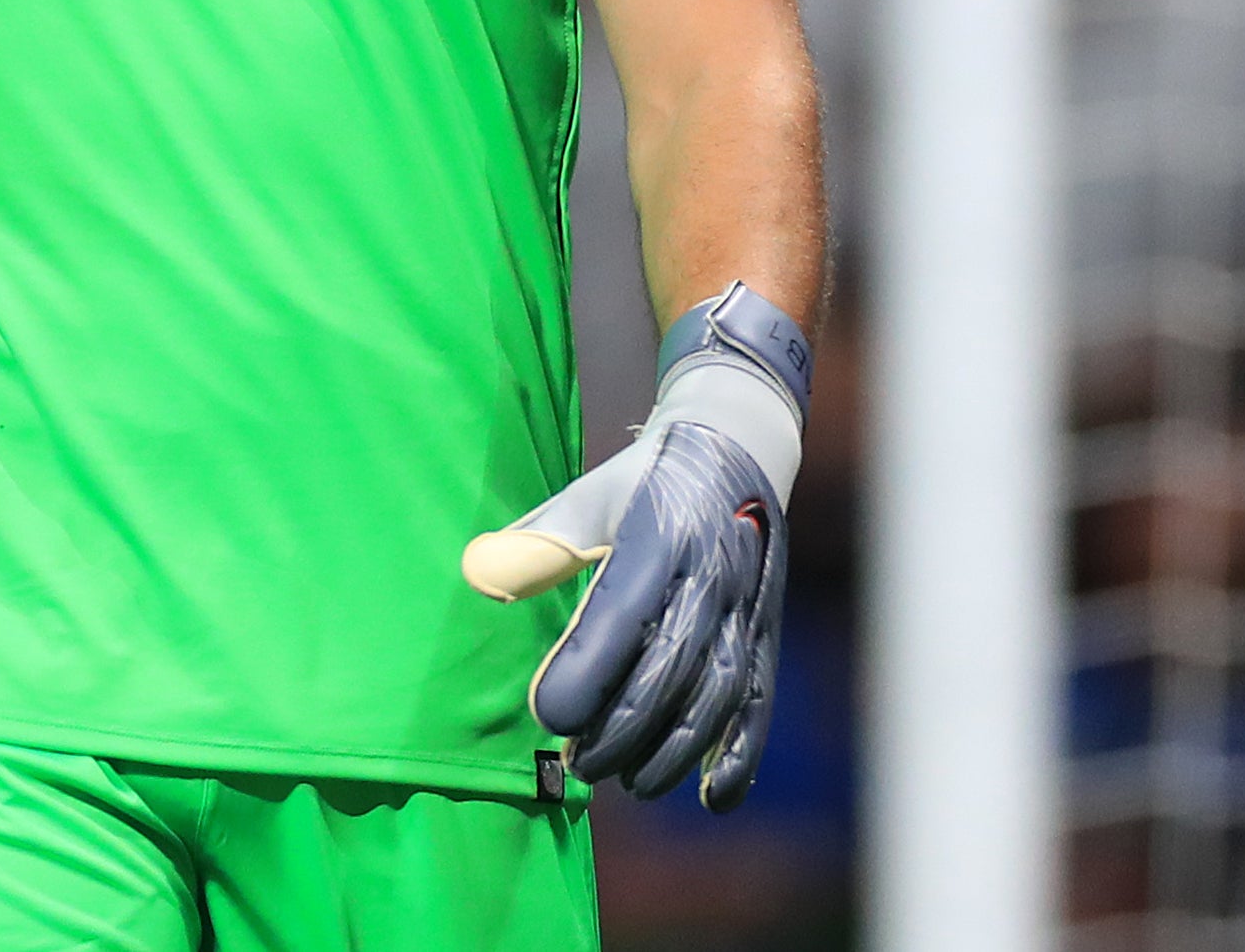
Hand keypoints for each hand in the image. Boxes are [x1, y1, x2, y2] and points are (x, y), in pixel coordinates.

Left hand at [463, 282, 804, 805]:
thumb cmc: (646, 480)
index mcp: (657, 537)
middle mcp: (709, 576)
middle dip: (622, 729)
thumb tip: (478, 573)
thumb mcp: (591, 493)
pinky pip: (759, 700)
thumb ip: (540, 541)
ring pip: (716, 694)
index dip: (584, 673)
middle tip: (577, 766)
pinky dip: (740, 755)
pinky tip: (712, 797)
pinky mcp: (766, 631)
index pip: (620, 616)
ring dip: (673, 751)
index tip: (546, 716)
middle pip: (670, 669)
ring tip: (628, 783)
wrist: (740, 447)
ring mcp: (745, 607)